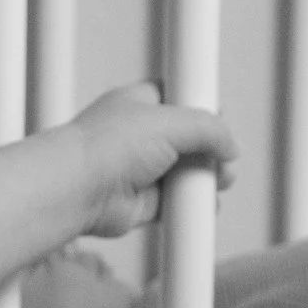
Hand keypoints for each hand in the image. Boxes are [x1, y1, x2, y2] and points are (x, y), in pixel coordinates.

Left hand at [63, 83, 237, 238]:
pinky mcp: (145, 202)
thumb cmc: (105, 146)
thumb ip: (208, 128)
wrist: (78, 189)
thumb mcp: (172, 121)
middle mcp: (143, 136)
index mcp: (144, 103)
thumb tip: (230, 145)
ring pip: (188, 175)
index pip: (183, 100)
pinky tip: (199, 203)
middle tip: (223, 160)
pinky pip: (177, 204)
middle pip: (192, 142)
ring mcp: (144, 170)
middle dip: (212, 152)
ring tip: (215, 183)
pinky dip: (190, 207)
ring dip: (205, 181)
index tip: (221, 121)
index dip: (205, 110)